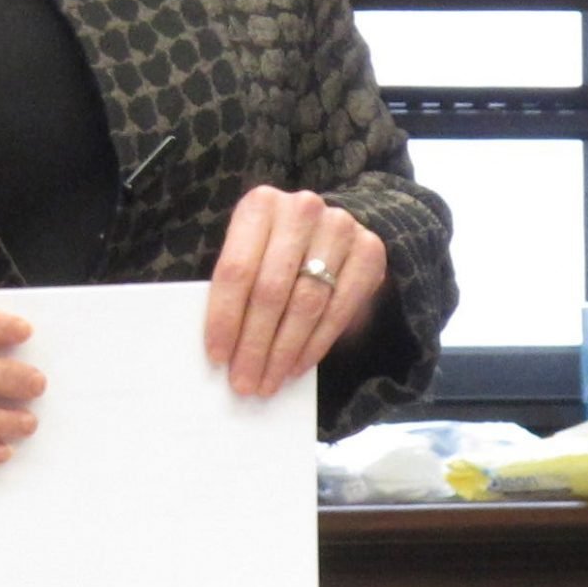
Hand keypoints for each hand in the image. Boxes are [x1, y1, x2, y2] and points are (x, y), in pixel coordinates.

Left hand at [203, 185, 386, 398]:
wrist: (331, 229)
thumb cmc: (276, 248)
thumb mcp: (250, 251)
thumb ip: (237, 285)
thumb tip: (221, 349)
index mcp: (260, 204)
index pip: (236, 269)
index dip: (225, 317)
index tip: (217, 357)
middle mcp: (302, 209)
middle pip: (271, 290)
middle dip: (255, 344)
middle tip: (244, 382)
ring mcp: (340, 227)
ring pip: (306, 303)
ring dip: (283, 351)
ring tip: (267, 381)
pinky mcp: (370, 251)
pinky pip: (339, 309)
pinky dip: (315, 345)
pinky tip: (296, 366)